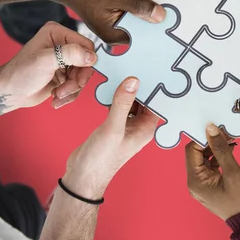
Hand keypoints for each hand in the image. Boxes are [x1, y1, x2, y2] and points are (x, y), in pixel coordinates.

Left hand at [0, 22, 95, 109]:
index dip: (86, 62)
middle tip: (65, 89)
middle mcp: (62, 45)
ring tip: (57, 95)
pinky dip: (70, 94)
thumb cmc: (21, 73)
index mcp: (57, 33)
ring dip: (72, 89)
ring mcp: (64, 60)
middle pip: (86, 62)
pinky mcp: (64, 75)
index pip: (86, 45)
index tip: (79, 77)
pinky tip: (56, 97)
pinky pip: (77, 85)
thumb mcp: (45, 61)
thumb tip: (92, 56)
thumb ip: (70, 54)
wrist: (10, 92)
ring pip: (83, 76)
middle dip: (77, 80)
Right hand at [59, 0, 166, 44]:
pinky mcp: (117, 9)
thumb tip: (161, 16)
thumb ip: (139, 6)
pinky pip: (134, 4)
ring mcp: (117, 20)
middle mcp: (117, 31)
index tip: (175, 11)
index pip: (145, 35)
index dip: (159, 24)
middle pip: (145, 24)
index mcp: (115, 35)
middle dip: (154, 8)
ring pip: (141, 12)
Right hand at [62, 77, 159, 197]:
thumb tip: (134, 81)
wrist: (82, 176)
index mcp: (146, 129)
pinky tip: (111, 86)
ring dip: (127, 90)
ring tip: (124, 69)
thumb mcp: (113, 128)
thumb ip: (122, 104)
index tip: (153, 68)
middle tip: (136, 63)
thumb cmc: (101, 159)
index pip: (157, 103)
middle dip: (140, 85)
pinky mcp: (113, 126)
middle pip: (144, 101)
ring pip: (131, 103)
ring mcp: (126, 127)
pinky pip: (118, 107)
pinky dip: (116, 97)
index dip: (155, 87)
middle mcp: (139, 127)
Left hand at [186, 124, 239, 220]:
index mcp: (195, 181)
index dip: (203, 137)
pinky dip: (220, 155)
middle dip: (211, 141)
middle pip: (197, 153)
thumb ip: (221, 149)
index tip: (216, 127)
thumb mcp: (233, 172)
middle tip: (225, 130)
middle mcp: (196, 182)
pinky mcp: (212, 183)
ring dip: (216, 147)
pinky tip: (231, 147)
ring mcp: (204, 183)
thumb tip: (211, 128)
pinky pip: (212, 164)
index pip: (192, 151)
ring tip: (230, 137)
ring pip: (205, 157)